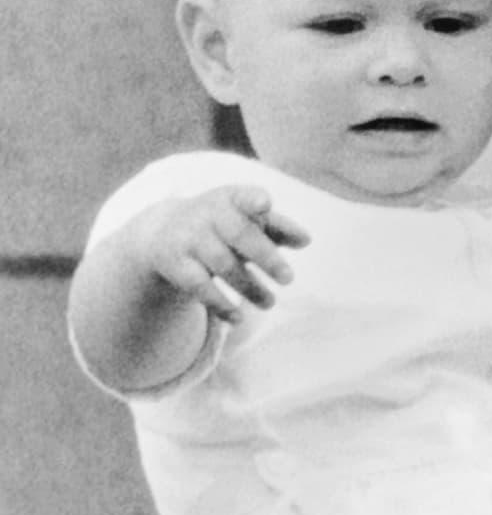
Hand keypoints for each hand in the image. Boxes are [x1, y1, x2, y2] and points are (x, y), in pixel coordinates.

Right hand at [137, 184, 309, 322]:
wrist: (162, 232)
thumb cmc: (220, 224)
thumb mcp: (245, 219)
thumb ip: (276, 227)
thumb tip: (306, 240)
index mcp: (230, 198)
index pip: (243, 196)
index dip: (253, 200)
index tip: (265, 204)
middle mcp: (207, 213)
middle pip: (239, 234)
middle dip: (266, 257)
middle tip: (289, 279)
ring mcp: (188, 238)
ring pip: (223, 265)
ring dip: (250, 288)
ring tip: (270, 303)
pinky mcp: (175, 263)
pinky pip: (199, 286)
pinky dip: (221, 304)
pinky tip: (238, 318)